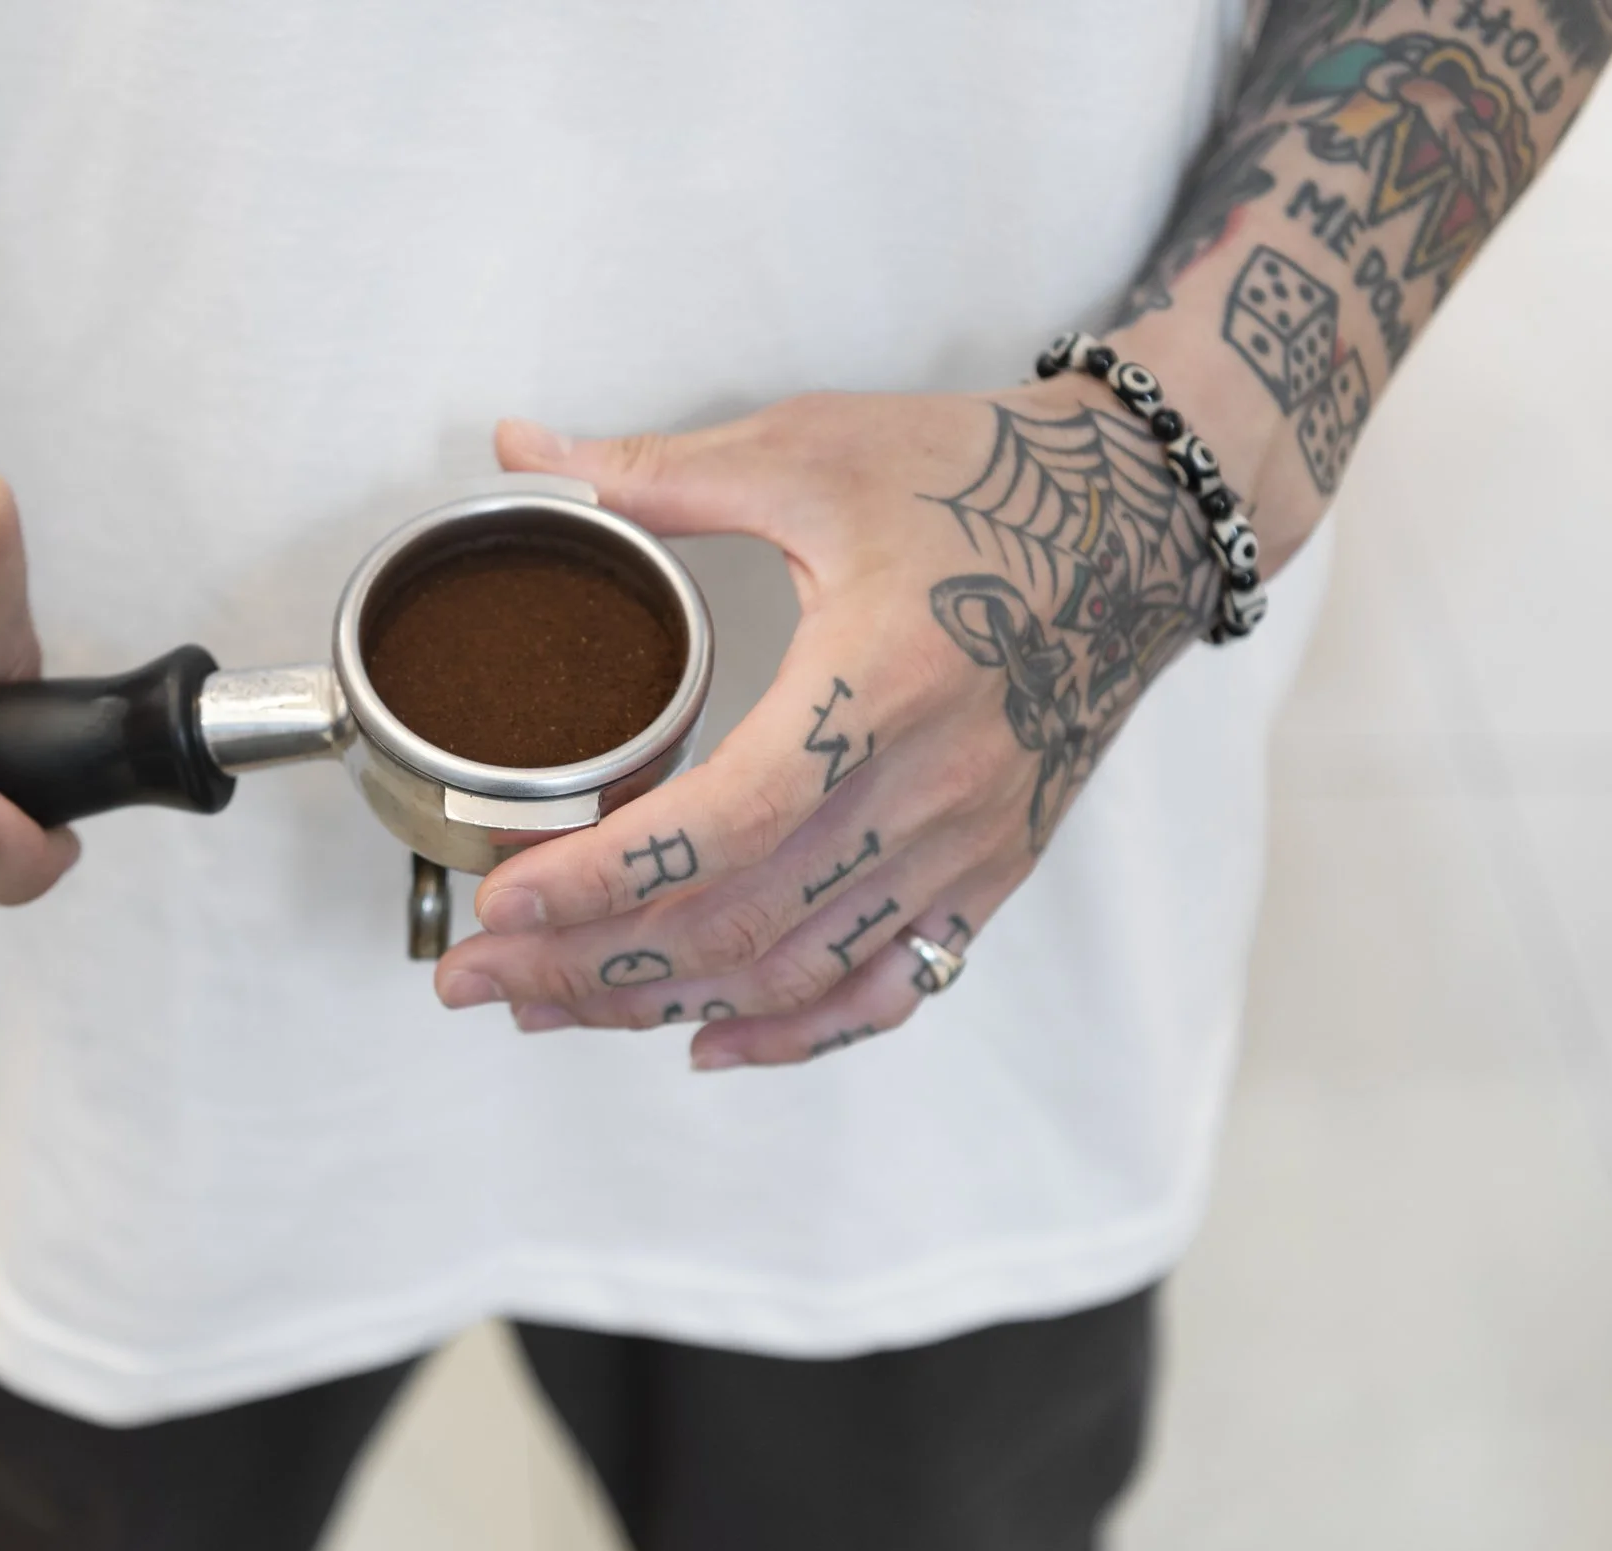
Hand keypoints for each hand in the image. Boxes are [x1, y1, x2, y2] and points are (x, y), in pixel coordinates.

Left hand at [432, 383, 1222, 1066]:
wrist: (1141, 523)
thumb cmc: (977, 476)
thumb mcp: (813, 452)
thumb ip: (656, 473)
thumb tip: (519, 446)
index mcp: (877, 682)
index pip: (727, 823)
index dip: (606, 878)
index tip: (499, 902)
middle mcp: (929, 787)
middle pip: (741, 923)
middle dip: (588, 965)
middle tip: (470, 976)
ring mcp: (966, 846)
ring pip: (797, 972)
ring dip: (660, 1005)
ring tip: (542, 1008)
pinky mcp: (990, 872)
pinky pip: (894, 987)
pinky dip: (797, 1031)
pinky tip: (708, 1043)